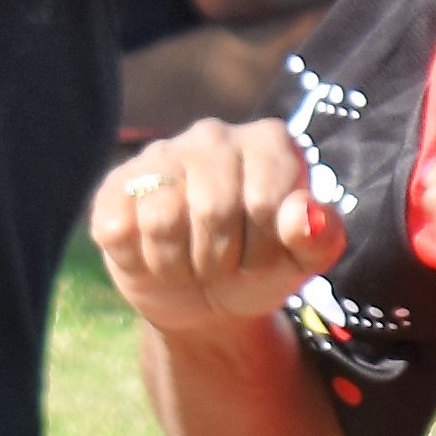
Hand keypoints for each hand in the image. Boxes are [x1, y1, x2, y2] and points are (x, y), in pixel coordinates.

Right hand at [88, 119, 335, 340]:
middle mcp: (213, 135)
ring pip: (161, 218)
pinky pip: (118, 229)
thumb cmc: (262, 268)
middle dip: (222, 259)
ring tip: (190, 263)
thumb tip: (306, 214)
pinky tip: (155, 258)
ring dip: (179, 265)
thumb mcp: (302, 262)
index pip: (266, 203)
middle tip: (224, 265)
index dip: (264, 249)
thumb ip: (320, 237)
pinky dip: (141, 262)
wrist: (207, 299)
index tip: (264, 258)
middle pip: (212, 209)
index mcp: (269, 142)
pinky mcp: (115, 187)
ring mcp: (160, 155)